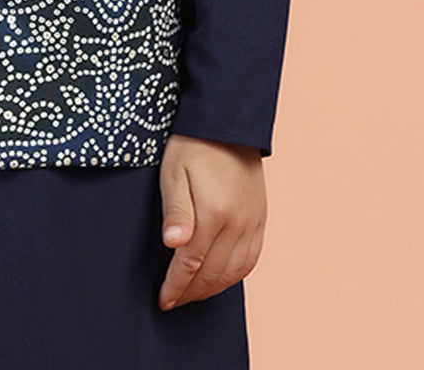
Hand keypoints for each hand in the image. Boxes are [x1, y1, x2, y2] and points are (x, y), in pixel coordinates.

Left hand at [156, 134, 265, 310]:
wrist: (226, 122)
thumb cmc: (192, 145)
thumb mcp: (174, 172)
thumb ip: (176, 210)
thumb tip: (173, 245)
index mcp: (214, 213)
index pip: (191, 263)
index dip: (175, 286)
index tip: (163, 300)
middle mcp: (238, 223)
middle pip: (213, 273)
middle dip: (191, 292)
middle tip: (174, 300)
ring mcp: (253, 222)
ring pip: (234, 272)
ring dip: (212, 288)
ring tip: (193, 294)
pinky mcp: (261, 218)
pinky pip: (251, 259)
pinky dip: (235, 276)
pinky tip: (220, 278)